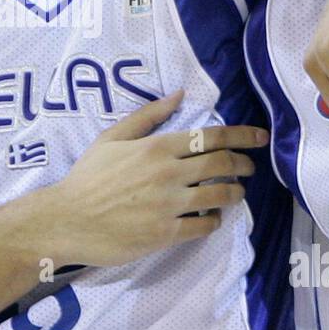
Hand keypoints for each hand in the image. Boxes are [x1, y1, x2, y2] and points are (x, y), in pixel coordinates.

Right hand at [38, 91, 266, 267]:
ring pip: (221, 195)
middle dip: (244, 164)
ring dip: (235, 192)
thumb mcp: (111, 138)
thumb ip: (147, 116)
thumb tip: (178, 96)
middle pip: (223, 164)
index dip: (243, 136)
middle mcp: (169, 173)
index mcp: (158, 147)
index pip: (212, 137)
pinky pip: (205, 225)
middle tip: (249, 167)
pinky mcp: (167, 233)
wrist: (67, 219)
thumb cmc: (87, 177)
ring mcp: (170, 204)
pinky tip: (212, 217)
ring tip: (235, 192)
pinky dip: (215, 220)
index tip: (261, 137)